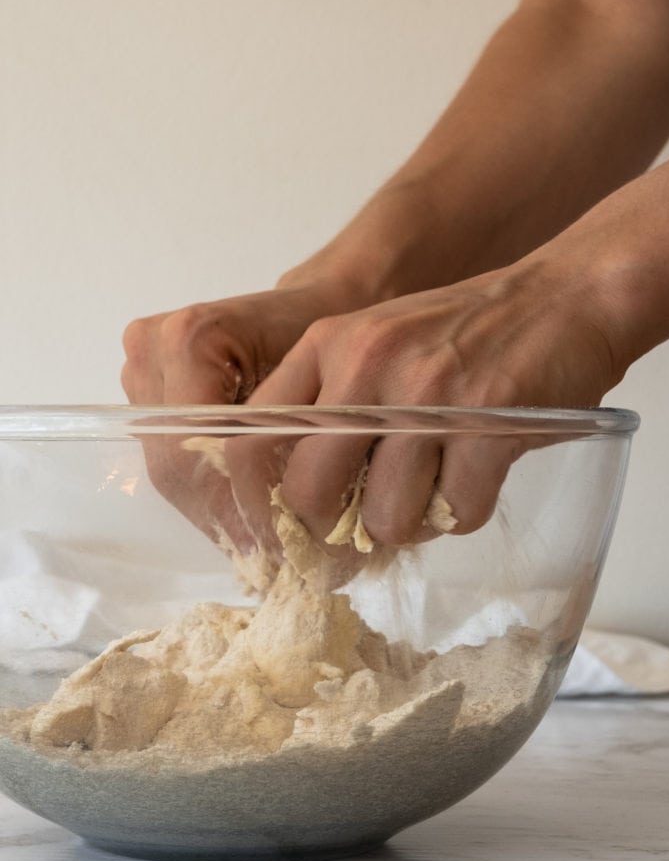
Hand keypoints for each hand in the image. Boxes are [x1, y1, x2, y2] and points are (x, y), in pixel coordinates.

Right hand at [120, 275, 377, 581]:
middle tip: (279, 558)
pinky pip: (172, 461)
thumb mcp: (330, 390)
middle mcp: (152, 350)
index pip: (196, 448)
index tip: (282, 544)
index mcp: (190, 339)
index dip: (238, 503)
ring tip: (271, 544)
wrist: (324, 302)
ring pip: (171, 471)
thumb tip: (289, 528)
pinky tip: (252, 519)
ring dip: (219, 513)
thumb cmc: (334, 336)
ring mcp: (141, 373)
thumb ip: (296, 446)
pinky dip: (213, 495)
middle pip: (176, 465)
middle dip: (228, 517)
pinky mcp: (146, 395)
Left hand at [239, 251, 621, 545]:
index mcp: (328, 344)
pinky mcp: (489, 425)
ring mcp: (428, 394)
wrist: (563, 298)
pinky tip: (475, 478)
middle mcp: (367, 364)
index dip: (253, 506)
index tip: (277, 536)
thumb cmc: (465, 334)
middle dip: (330, 533)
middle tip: (357, 536)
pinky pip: (456, 514)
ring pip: (384, 519)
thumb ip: (326, 405)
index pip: (248, 442)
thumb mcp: (373, 343)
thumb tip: (290, 505)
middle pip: (307, 494)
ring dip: (409, 526)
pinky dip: (464, 513)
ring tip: (432, 491)